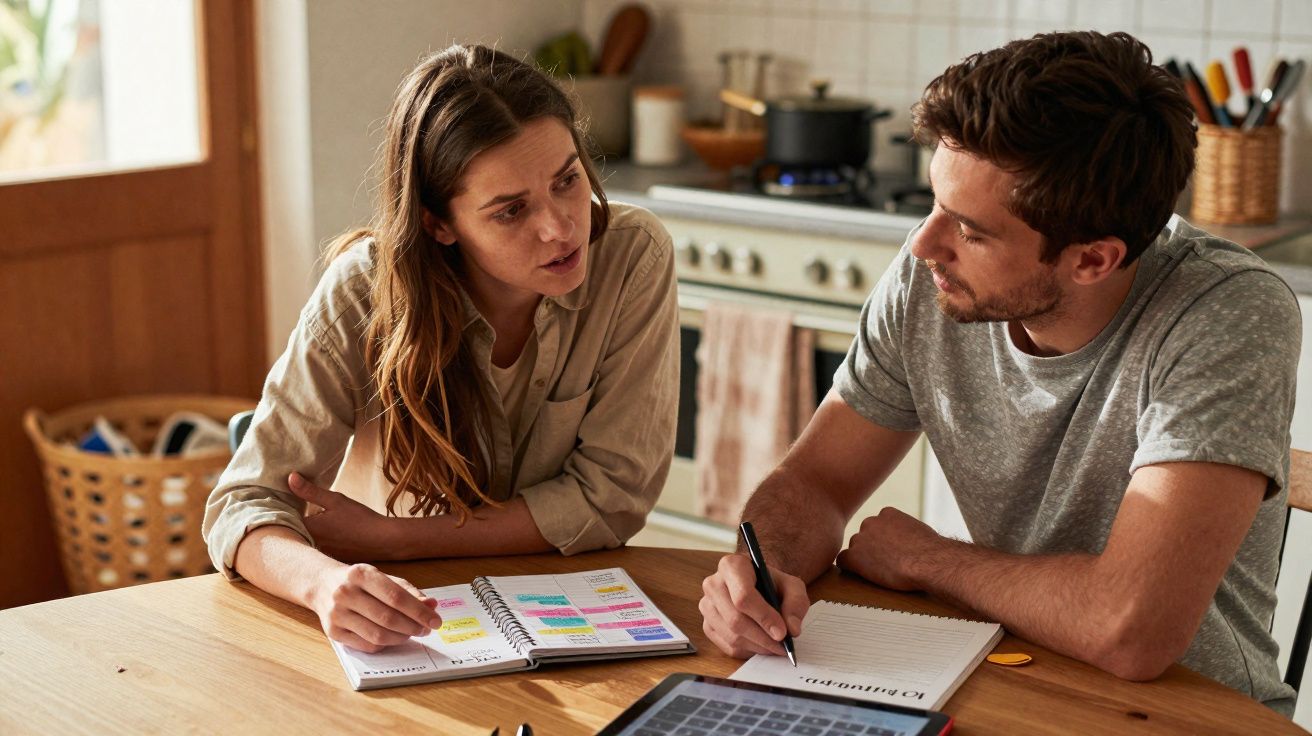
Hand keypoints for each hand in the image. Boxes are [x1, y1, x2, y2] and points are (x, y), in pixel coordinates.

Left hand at [288, 472, 394, 561]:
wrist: (382, 540)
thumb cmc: (360, 518)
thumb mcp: (335, 500)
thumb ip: (310, 491)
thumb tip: (290, 477)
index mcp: (309, 529)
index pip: (285, 519)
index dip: (284, 509)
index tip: (284, 500)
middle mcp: (310, 545)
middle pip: (293, 532)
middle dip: (293, 522)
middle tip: (296, 509)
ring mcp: (320, 555)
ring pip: (304, 541)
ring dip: (305, 532)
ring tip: (312, 521)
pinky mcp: (329, 559)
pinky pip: (316, 549)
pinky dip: (317, 541)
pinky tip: (328, 534)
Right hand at [307, 562, 441, 652]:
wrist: (322, 585)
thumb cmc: (360, 582)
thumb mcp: (383, 578)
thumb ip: (408, 592)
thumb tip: (432, 605)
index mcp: (361, 574)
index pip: (396, 597)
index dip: (419, 611)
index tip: (435, 620)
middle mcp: (346, 593)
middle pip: (388, 618)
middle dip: (413, 626)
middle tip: (426, 629)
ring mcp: (337, 614)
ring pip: (378, 635)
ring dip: (401, 638)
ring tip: (412, 633)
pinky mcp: (333, 632)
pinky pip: (366, 645)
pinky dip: (385, 644)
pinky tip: (393, 638)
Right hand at [699, 553, 809, 658]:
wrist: (758, 585)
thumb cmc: (773, 583)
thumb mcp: (792, 585)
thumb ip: (796, 604)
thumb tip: (791, 629)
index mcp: (732, 566)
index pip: (743, 596)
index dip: (763, 617)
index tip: (782, 633)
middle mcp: (713, 584)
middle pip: (736, 620)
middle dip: (763, 637)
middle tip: (783, 646)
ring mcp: (707, 606)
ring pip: (732, 636)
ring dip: (758, 646)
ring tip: (776, 646)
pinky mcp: (707, 625)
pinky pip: (727, 646)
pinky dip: (749, 651)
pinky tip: (761, 644)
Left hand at [836, 507, 939, 590]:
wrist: (928, 562)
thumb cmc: (931, 551)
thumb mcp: (919, 530)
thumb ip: (905, 531)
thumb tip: (906, 540)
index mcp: (887, 513)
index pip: (876, 526)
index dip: (882, 541)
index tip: (891, 551)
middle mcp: (870, 522)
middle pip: (864, 537)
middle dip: (871, 549)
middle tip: (886, 563)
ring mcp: (860, 539)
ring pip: (854, 549)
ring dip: (863, 559)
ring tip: (880, 572)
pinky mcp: (855, 557)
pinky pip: (842, 561)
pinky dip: (849, 569)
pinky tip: (859, 575)